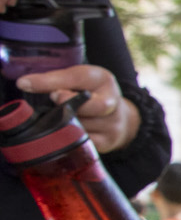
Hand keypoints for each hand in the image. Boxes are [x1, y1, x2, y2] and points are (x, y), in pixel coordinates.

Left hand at [15, 63, 138, 152]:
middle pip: (94, 106)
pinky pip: (84, 141)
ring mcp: (113, 124)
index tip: (26, 84)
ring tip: (58, 118)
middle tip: (52, 102)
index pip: (78, 78)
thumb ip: (53, 81)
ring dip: (64, 123)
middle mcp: (113, 101)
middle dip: (68, 105)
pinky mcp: (108, 141)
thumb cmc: (90, 94)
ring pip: (82, 126)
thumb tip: (23, 84)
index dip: (52, 82)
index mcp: (103, 80)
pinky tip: (65, 132)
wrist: (118, 117)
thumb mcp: (76, 80)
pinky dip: (70, 137)